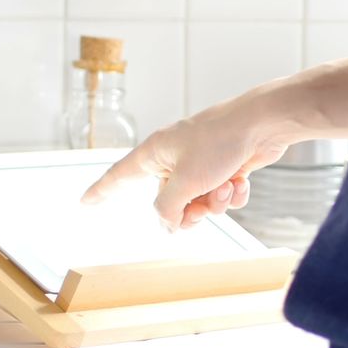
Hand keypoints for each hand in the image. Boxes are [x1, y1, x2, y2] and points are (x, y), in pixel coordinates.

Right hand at [82, 99, 288, 231]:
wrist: (263, 123)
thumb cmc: (220, 142)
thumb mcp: (186, 182)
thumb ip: (167, 208)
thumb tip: (166, 224)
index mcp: (154, 152)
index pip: (119, 176)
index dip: (101, 191)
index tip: (84, 204)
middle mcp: (174, 156)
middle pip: (169, 201)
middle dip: (190, 210)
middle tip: (204, 205)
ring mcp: (200, 161)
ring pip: (199, 201)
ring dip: (216, 201)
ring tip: (227, 185)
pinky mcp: (225, 165)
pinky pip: (221, 193)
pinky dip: (232, 193)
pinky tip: (242, 181)